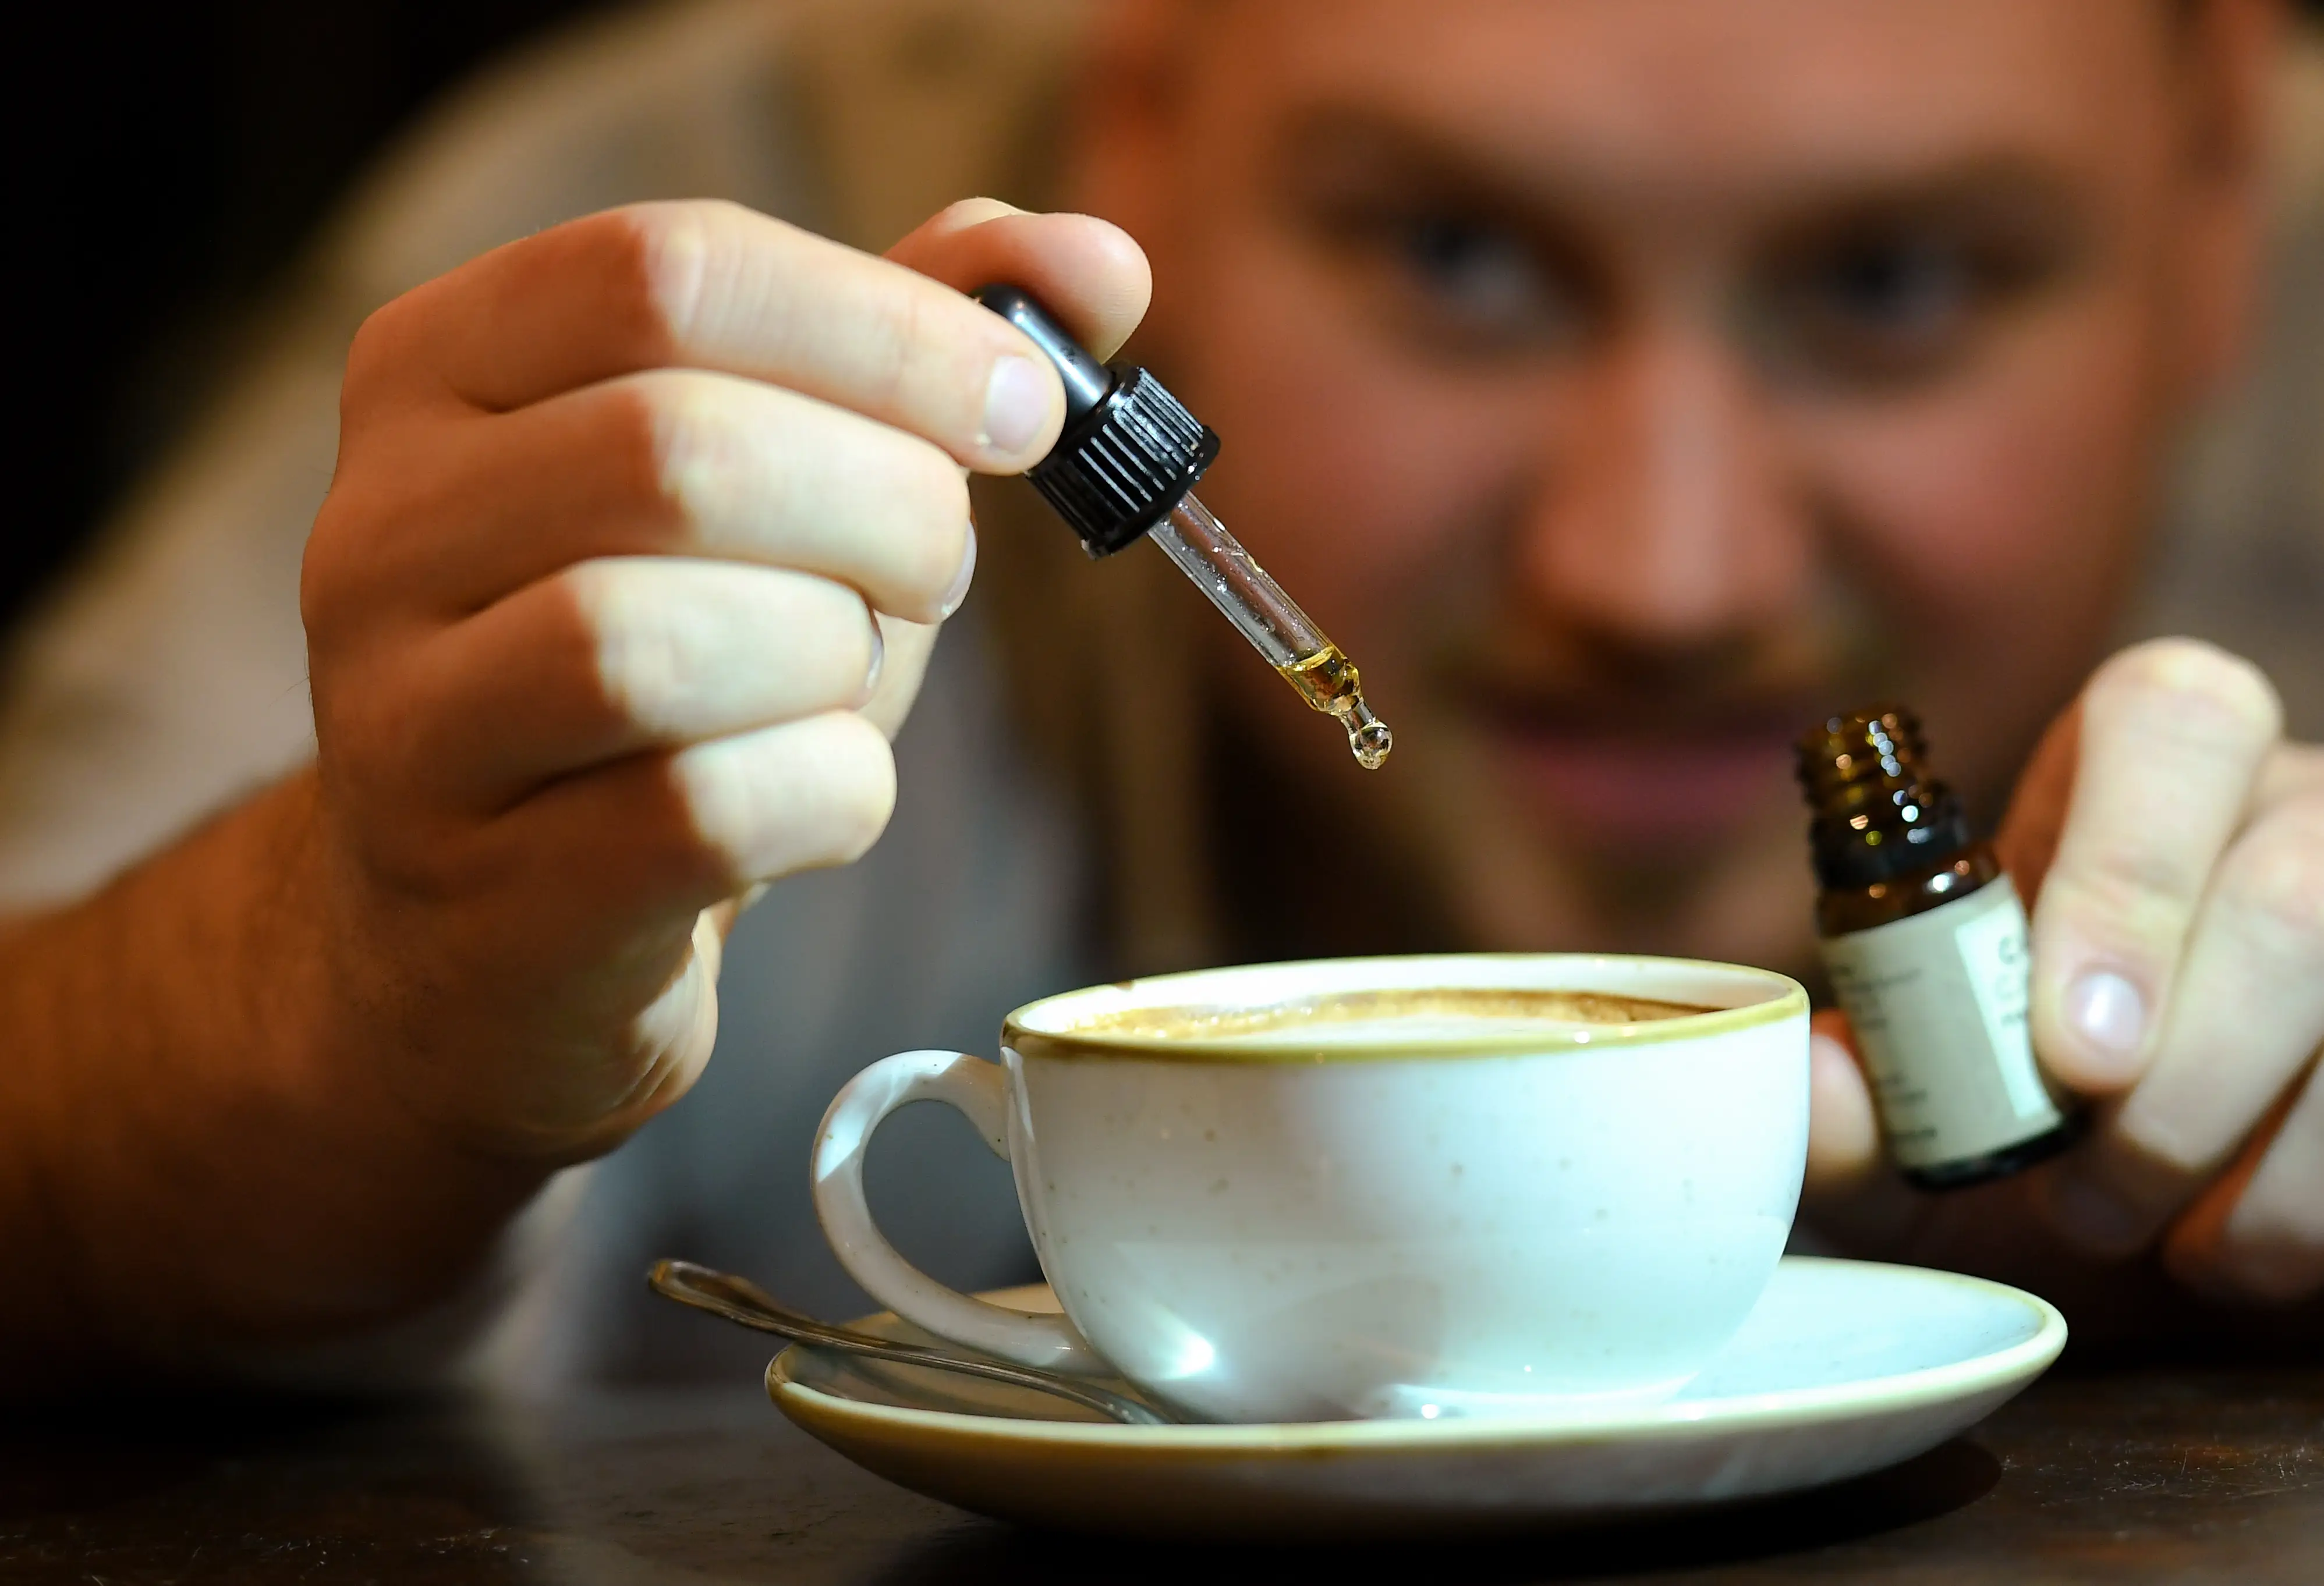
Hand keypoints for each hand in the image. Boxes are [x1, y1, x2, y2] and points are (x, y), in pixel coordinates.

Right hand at [300, 197, 1150, 1159]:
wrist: (497, 930)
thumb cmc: (672, 667)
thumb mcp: (777, 477)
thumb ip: (910, 344)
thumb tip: (1103, 261)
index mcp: (439, 368)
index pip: (670, 271)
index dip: (890, 328)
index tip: (1025, 405)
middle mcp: (380, 528)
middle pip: (680, 449)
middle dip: (890, 507)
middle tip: (945, 564)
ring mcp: (408, 723)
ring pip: (667, 639)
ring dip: (843, 658)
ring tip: (850, 678)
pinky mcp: (486, 895)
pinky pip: (709, 813)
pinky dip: (831, 796)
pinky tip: (818, 796)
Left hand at [1805, 638, 2323, 1308]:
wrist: (2175, 1166)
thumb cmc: (2042, 1086)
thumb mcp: (1947, 1077)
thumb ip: (1874, 1086)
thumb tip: (1821, 1087)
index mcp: (2155, 760)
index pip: (2170, 719)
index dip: (2125, 882)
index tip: (2068, 1050)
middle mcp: (2298, 807)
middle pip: (2293, 896)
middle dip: (2181, 1077)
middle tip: (2082, 1191)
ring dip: (2241, 1166)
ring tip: (2134, 1221)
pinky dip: (2296, 1223)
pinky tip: (2226, 1239)